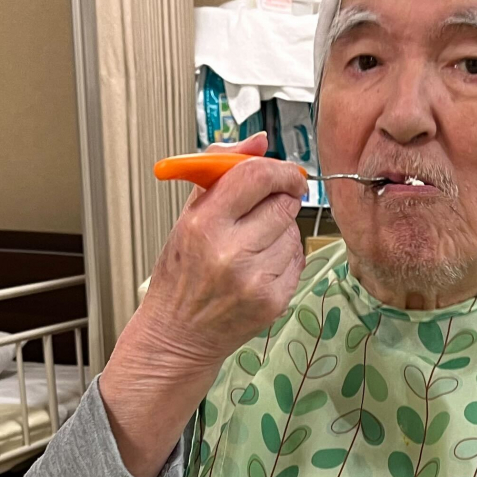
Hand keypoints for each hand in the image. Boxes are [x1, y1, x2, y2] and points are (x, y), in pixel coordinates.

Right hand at [136, 133, 308, 364]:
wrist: (178, 335)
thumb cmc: (181, 275)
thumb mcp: (188, 217)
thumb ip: (223, 173)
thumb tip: (258, 141)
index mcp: (204, 224)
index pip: (257, 175)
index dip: (278, 168)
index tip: (283, 173)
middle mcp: (230, 252)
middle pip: (282, 202)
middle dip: (278, 200)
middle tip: (261, 212)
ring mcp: (255, 279)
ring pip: (293, 231)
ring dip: (280, 232)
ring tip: (252, 247)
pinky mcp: (274, 300)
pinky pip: (298, 260)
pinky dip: (285, 258)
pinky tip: (260, 267)